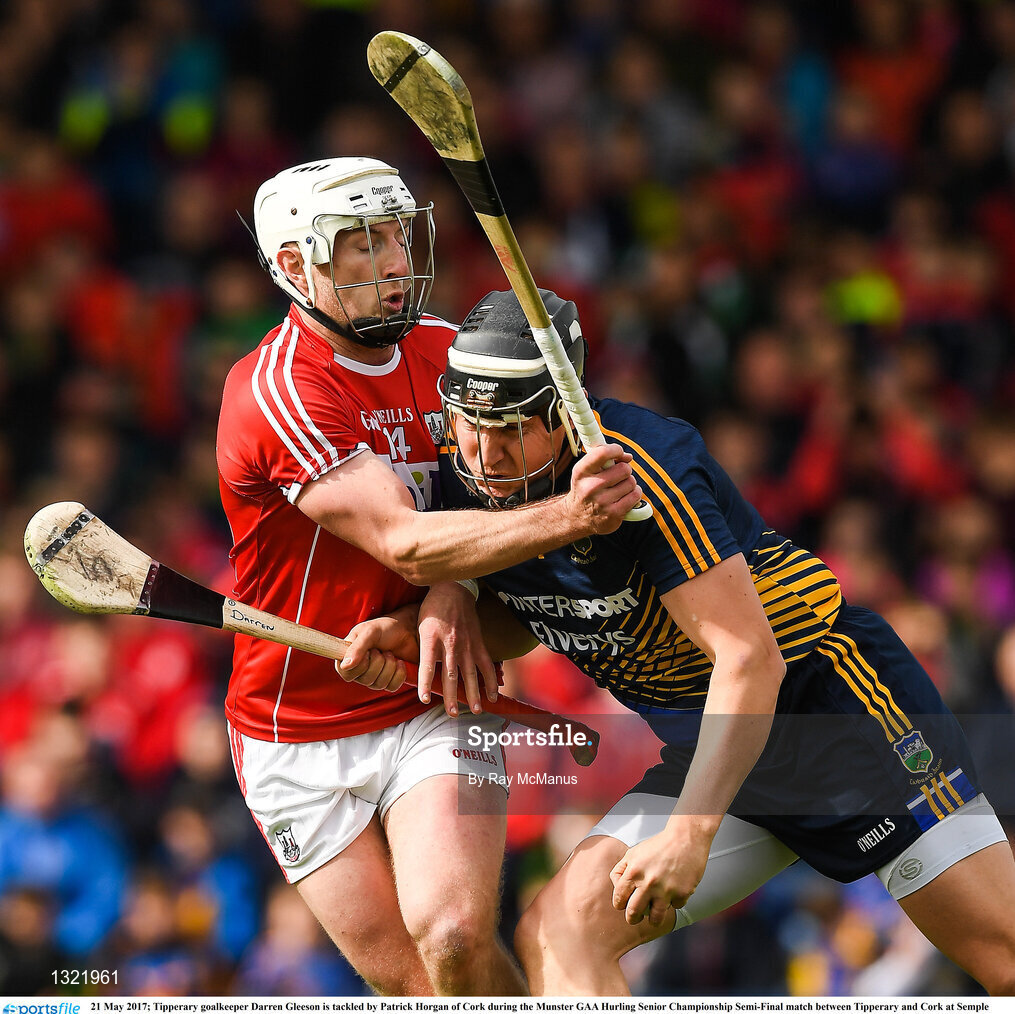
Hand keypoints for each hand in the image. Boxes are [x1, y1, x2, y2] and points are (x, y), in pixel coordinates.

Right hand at [337, 611, 416, 691]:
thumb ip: (357, 647)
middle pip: (365, 680)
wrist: (407, 630)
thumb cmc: (385, 628)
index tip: (368, 652)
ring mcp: (374, 677)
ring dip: (389, 666)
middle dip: (378, 662)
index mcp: (348, 656)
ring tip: (390, 653)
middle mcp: (359, 670)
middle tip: (381, 649)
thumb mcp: (370, 632)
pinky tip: (400, 662)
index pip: (345, 673)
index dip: (358, 665)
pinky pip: (392, 687)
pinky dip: (399, 674)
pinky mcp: (389, 681)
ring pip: (379, 684)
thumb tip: (345, 666)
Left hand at [417, 582, 497, 716]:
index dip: (425, 684)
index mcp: (431, 638)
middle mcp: (450, 643)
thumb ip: (422, 648)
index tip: (424, 700)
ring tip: (476, 710)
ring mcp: (467, 644)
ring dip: (473, 693)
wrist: (454, 589)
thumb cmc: (432, 608)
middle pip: (450, 674)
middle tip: (453, 713)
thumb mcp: (419, 626)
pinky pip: (486, 665)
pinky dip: (490, 680)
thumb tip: (419, 671)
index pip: (427, 666)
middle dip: (452, 696)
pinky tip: (492, 695)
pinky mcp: (478, 643)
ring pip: (471, 673)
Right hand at [567, 444, 641, 534]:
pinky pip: (635, 495)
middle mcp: (590, 487)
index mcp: (581, 472)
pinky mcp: (614, 514)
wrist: (577, 518)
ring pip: (631, 482)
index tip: (618, 453)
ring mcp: (602, 502)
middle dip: (624, 470)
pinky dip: (634, 494)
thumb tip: (628, 457)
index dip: (616, 450)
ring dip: (629, 483)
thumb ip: (604, 458)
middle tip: (617, 476)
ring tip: (618, 488)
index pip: (603, 453)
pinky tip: (624, 497)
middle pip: (624, 469)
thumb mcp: (586, 471)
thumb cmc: (586, 488)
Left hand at [609, 818, 712, 925]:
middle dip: (632, 919)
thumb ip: (621, 869)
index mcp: (634, 872)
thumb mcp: (634, 853)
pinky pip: (676, 906)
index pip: (619, 898)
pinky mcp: (682, 893)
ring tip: (653, 917)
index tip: (623, 906)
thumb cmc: (658, 846)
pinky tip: (675, 891)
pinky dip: (674, 902)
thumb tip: (616, 887)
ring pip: (655, 919)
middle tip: (635, 918)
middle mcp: (648, 883)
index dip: (620, 904)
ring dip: (653, 920)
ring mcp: (666, 890)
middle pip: (633, 913)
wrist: (685, 838)